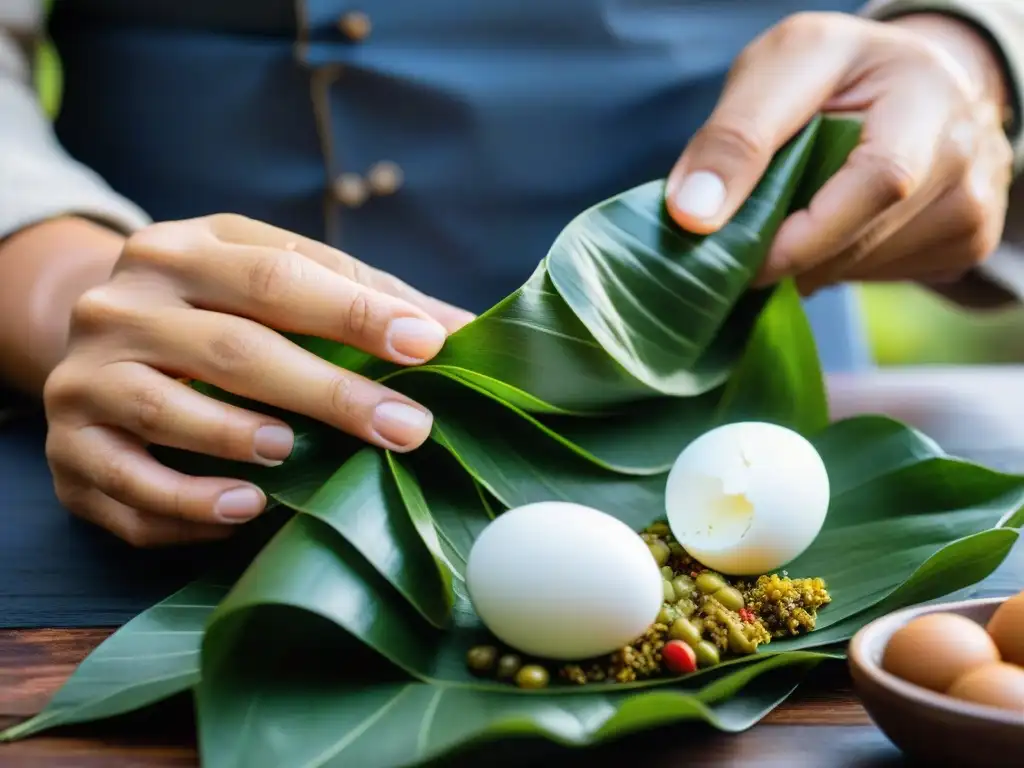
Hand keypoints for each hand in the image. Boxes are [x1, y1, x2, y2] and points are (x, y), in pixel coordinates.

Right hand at [42, 214, 472, 546]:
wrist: (98, 340)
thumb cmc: (218, 311)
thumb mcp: (274, 280)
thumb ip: (362, 297)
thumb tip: (463, 330)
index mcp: (185, 250)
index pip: (277, 275)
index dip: (355, 313)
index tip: (426, 346)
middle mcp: (124, 304)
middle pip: (233, 346)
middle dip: (328, 392)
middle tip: (405, 428)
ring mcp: (87, 376)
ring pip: (167, 409)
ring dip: (238, 438)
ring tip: (296, 454)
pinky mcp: (69, 447)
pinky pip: (126, 483)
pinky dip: (187, 502)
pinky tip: (245, 508)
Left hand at [665, 12, 1013, 294]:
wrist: (902, 85)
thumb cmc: (833, 75)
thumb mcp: (775, 71)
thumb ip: (733, 136)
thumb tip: (692, 215)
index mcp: (923, 90)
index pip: (880, 178)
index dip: (800, 235)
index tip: (738, 257)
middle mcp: (965, 147)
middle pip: (864, 238)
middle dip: (788, 251)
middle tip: (740, 245)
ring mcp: (974, 200)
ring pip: (865, 268)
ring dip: (807, 261)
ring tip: (788, 218)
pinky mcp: (968, 241)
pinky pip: (882, 277)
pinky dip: (836, 265)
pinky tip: (830, 228)